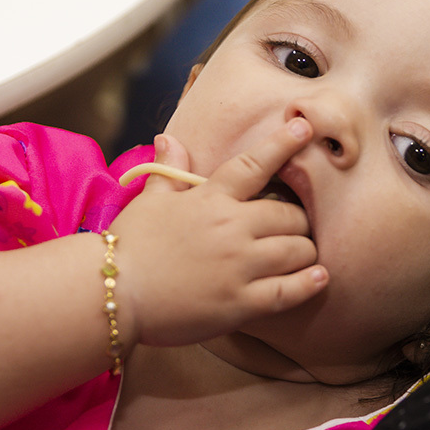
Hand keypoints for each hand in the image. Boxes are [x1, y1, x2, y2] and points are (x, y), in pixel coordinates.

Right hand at [109, 118, 325, 347]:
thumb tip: (170, 138)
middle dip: (298, 220)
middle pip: (290, 215)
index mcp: (210, 199)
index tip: (306, 127)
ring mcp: (239, 266)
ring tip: (303, 255)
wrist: (108, 293)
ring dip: (306, 251)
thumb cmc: (129, 246)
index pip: (254, 164)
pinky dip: (310, 283)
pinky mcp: (240, 302)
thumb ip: (170, 171)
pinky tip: (320, 277)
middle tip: (294, 228)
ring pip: (297, 250)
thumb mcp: (150, 201)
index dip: (284, 144)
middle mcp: (231, 227)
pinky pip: (290, 290)